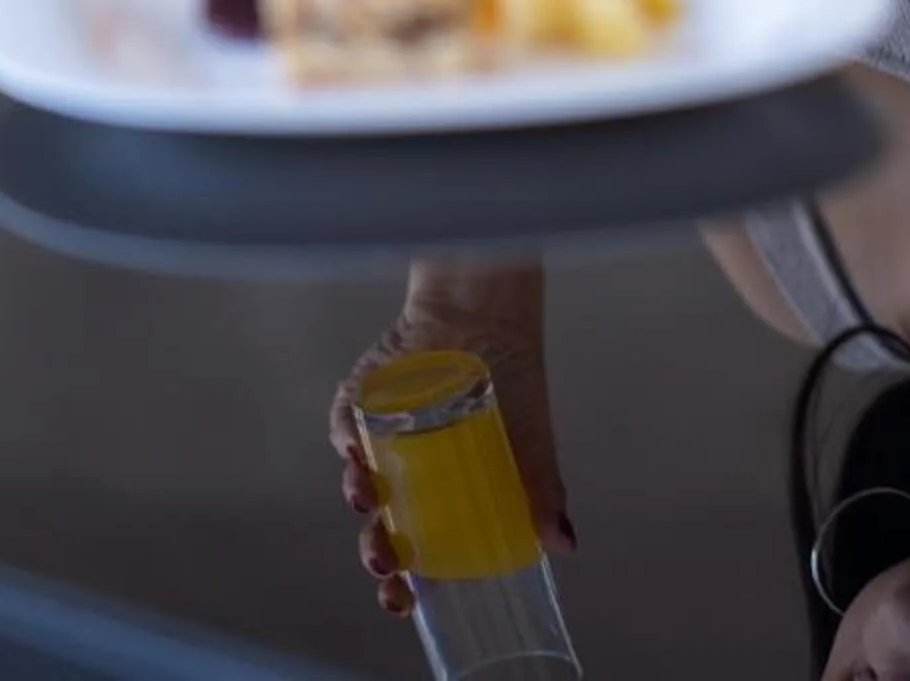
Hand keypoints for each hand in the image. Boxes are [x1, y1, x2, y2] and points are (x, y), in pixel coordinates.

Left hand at [329, 261, 571, 617]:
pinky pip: (344, 422)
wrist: (494, 310)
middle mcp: (403, 474)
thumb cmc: (513, 379)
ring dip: (357, 494)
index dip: (402, 583)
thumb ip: (542, 490)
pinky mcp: (362, 396)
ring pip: (356, 479)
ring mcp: (378, 436)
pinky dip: (344, 435)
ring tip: (369, 496)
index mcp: (440, 497)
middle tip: (385, 556)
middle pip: (378, 526)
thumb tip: (565, 543)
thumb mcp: (531, 441)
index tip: (402, 600)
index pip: (413, 554)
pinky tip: (353, 445)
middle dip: (376, 549)